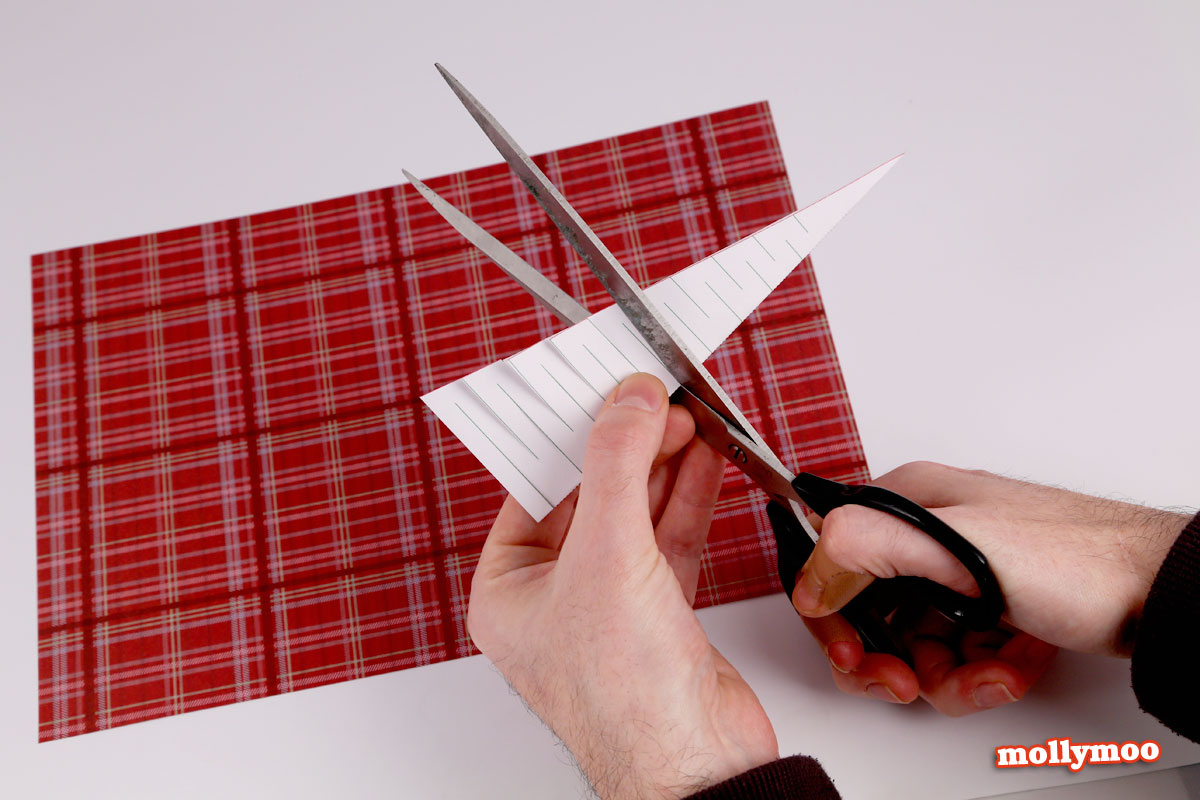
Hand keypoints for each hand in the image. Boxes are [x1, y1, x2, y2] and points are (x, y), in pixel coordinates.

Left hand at [467, 373, 777, 798]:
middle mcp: (553, 595)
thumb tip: (629, 402)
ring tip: (688, 417)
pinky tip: (705, 461)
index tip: (600, 389)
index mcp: (508, 588)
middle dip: (628, 445)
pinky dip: (689, 498)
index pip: (534, 486)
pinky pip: (669, 539)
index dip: (570, 433)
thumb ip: (619, 465)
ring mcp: (609, 604)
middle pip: (590, 494)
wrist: (697, 764)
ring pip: (635, 513)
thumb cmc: (626, 698)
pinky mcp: (660, 613)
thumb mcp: (608, 555)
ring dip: (665, 464)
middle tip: (657, 399)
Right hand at [789, 461, 1188, 715]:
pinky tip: (1012, 663)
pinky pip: (954, 653)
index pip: (830, 560)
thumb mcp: (955, 542)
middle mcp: (925, 534)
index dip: (832, 617)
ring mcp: (957, 572)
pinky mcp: (987, 605)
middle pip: (869, 612)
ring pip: (912, 643)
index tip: (854, 656)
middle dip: (892, 660)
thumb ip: (863, 547)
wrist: (1157, 591)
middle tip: (911, 682)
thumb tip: (809, 577)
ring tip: (990, 672)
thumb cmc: (1077, 556)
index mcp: (907, 502)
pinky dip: (979, 671)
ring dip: (946, 674)